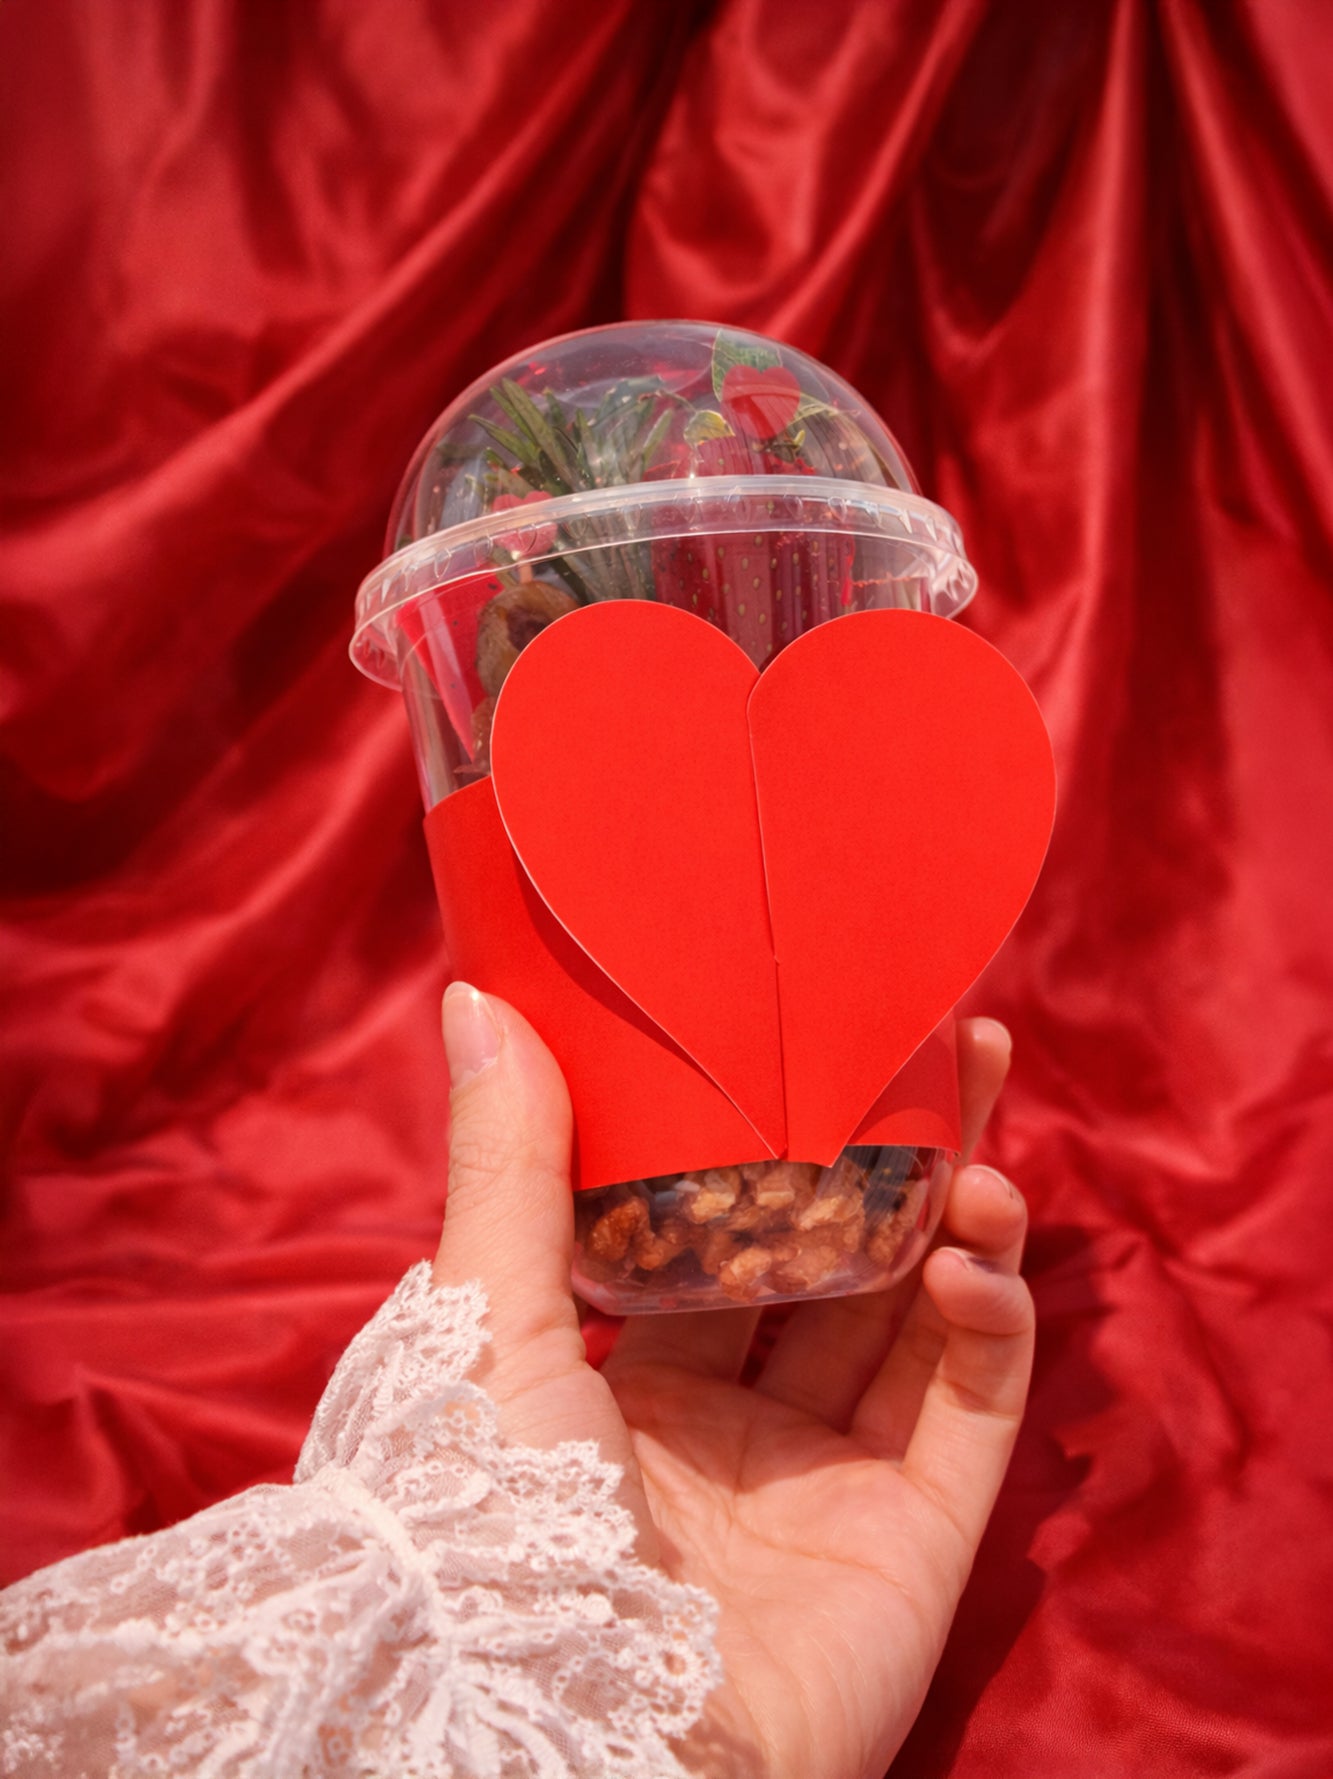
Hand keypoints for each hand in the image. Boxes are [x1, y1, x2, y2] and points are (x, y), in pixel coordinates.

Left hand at [432, 987, 1033, 1778]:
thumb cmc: (495, 1522)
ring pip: (920, 1319)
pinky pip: (970, 1411)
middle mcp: (740, 1429)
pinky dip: (989, 1323)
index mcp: (635, 1379)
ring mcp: (832, 1485)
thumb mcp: (487, 1318)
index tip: (825, 1041)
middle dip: (901, 1153)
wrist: (565, 1728)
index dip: (785, 1142)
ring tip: (981, 1117)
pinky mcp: (912, 1542)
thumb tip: (479, 995)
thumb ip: (506, 1164)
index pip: (733, 1236)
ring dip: (960, 1214)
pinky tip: (975, 1252)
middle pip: (845, 1262)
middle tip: (955, 1041)